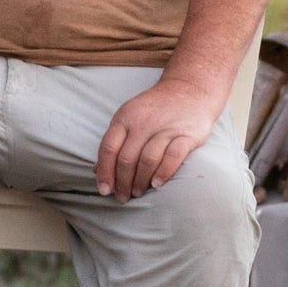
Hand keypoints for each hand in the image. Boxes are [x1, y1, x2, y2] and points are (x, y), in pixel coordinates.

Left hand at [95, 77, 226, 199]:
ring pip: (148, 160)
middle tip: (123, 197)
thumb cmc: (155, 109)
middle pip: (127, 158)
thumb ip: (114, 142)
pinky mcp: (187, 134)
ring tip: (138, 193)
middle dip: (122, 182)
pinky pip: (173, 157)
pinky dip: (164, 172)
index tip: (104, 190)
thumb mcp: (129, 117)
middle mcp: (144, 121)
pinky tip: (157, 184)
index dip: (105, 172)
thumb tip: (96, 171)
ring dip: (140, 181)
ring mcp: (166, 127)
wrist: (190, 89)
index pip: (109, 148)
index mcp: (125, 117)